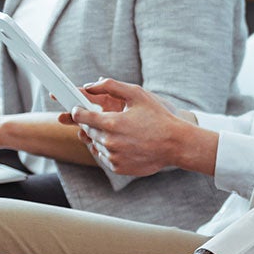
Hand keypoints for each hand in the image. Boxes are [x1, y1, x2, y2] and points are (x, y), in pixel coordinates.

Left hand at [59, 78, 210, 176]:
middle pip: (87, 131)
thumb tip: (90, 85)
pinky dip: (109, 150)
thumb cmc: (158, 117)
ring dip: (102, 137)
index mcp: (111, 123)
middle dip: (92, 124)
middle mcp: (109, 142)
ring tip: (119, 131)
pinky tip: (123, 143)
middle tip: (106, 119)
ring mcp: (113, 157)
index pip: (81, 117)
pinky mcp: (117, 167)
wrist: (175, 144)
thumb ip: (111, 86)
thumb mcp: (137, 94)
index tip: (79, 109)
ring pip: (95, 144)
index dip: (78, 111)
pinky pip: (104, 157)